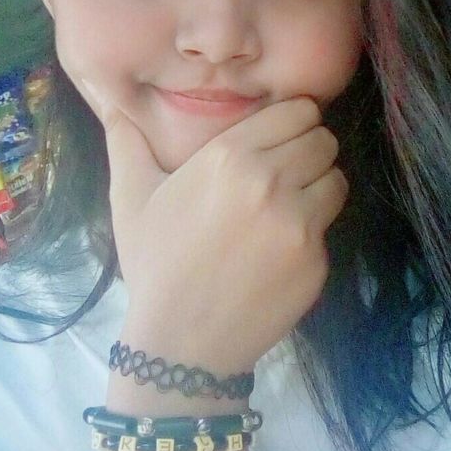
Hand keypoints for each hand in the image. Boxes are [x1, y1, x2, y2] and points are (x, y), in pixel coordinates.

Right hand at [84, 84, 348, 370]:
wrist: (181, 343)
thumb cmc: (156, 264)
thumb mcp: (131, 199)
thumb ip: (127, 144)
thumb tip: (115, 107)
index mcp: (229, 156)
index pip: (297, 111)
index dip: (294, 119)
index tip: (283, 134)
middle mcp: (270, 181)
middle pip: (324, 139)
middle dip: (310, 148)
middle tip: (290, 168)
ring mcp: (299, 221)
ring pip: (336, 177)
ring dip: (320, 184)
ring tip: (294, 202)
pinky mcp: (317, 258)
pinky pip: (332, 223)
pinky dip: (316, 227)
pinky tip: (286, 245)